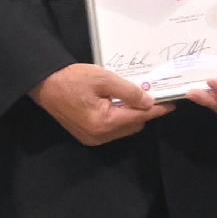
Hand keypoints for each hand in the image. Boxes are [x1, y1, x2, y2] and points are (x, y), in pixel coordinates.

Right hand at [34, 62, 166, 146]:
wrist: (45, 84)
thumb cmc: (72, 78)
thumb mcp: (104, 79)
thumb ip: (129, 91)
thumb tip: (150, 102)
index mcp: (104, 122)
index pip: (139, 116)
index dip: (157, 109)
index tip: (171, 103)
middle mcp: (99, 136)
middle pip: (133, 125)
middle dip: (143, 111)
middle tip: (147, 94)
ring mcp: (92, 139)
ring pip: (124, 129)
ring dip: (130, 115)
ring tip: (129, 96)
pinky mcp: (87, 137)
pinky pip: (112, 130)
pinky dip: (118, 118)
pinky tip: (115, 104)